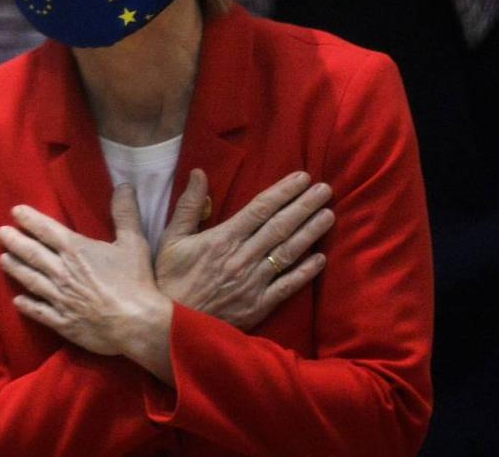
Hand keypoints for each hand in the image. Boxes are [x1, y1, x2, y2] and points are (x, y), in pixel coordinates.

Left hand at [0, 185, 173, 381]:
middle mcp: (62, 272)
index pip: (46, 230)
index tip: (15, 212)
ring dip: (15, 268)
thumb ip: (125, 213)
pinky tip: (17, 300)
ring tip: (2, 260)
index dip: (30, 220)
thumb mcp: (134, 243)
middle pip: (32, 253)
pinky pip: (39, 311)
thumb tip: (125, 185)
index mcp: (76, 250)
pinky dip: (26, 305)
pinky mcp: (62, 321)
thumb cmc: (136, 281)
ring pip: (30, 280)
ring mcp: (59, 298)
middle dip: (14, 241)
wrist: (137, 324)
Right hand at [155, 169, 333, 330]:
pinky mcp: (259, 305)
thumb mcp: (171, 239)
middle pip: (280, 226)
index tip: (302, 177)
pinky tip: (320, 259)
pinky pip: (287, 286)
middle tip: (325, 189)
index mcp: (222, 239)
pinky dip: (305, 272)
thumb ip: (188, 206)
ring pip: (288, 252)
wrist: (171, 326)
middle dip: (304, 206)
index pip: (260, 209)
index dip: (283, 192)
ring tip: (329, 214)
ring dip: (310, 232)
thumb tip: (199, 173)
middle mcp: (243, 258)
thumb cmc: (169, 279)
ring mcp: (254, 283)